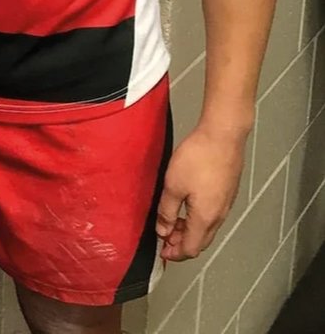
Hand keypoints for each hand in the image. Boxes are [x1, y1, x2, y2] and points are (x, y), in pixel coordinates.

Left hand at [155, 127, 244, 260]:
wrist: (223, 136)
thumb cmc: (198, 158)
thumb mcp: (173, 185)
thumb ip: (166, 211)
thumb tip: (163, 231)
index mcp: (205, 218)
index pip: (191, 248)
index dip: (175, 254)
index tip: (162, 251)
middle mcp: (219, 216)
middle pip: (201, 241)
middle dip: (181, 243)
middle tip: (165, 236)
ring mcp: (226, 204)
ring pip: (207, 228)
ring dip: (189, 230)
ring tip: (172, 220)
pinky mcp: (227, 192)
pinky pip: (212, 215)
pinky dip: (198, 218)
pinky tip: (187, 205)